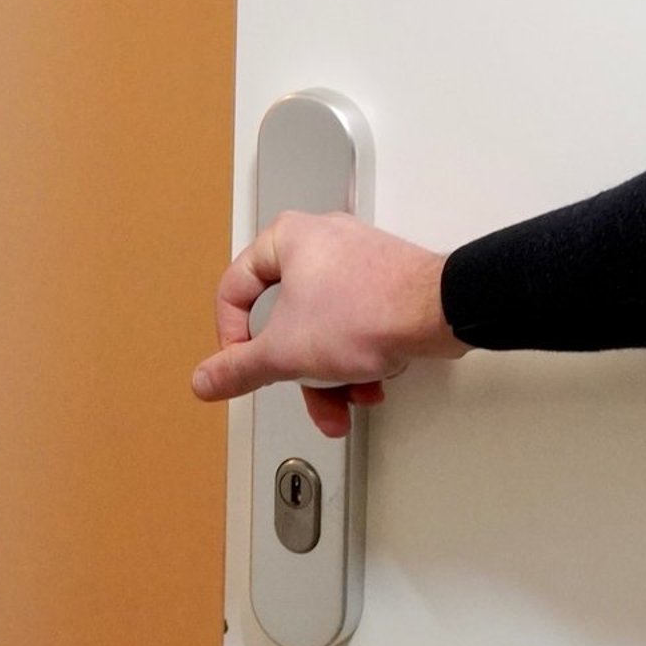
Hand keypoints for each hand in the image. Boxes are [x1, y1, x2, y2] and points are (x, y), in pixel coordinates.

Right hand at [192, 211, 466, 438]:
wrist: (440, 314)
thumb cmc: (368, 312)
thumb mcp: (284, 351)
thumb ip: (238, 369)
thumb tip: (206, 380)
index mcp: (287, 239)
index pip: (235, 290)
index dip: (231, 337)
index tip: (241, 366)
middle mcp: (322, 243)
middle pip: (286, 319)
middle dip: (297, 370)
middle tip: (301, 392)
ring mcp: (357, 262)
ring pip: (323, 329)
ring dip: (330, 376)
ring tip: (343, 405)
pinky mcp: (386, 284)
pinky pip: (356, 327)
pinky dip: (357, 360)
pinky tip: (370, 385)